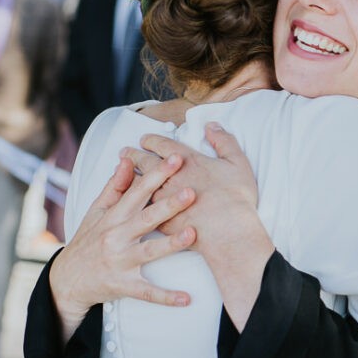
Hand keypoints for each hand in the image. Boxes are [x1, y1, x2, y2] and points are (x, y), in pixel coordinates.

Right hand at [50, 155, 196, 344]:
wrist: (66, 280)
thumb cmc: (88, 241)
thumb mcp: (96, 212)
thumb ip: (115, 187)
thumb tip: (127, 160)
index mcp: (114, 217)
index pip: (137, 191)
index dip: (156, 175)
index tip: (176, 160)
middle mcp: (116, 237)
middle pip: (145, 218)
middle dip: (168, 205)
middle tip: (191, 193)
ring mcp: (120, 262)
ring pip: (148, 252)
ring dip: (170, 244)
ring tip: (193, 235)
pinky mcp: (123, 285)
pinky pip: (147, 291)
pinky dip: (166, 297)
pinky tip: (186, 298)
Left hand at [122, 123, 273, 329]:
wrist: (228, 232)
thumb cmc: (235, 197)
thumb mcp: (237, 163)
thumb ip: (224, 141)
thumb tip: (212, 125)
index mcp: (188, 162)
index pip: (164, 146)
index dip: (152, 141)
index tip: (144, 139)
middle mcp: (170, 179)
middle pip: (145, 163)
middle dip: (133, 156)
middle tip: (124, 152)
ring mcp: (163, 201)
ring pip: (139, 186)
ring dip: (128, 178)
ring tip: (120, 173)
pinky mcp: (161, 221)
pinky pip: (142, 210)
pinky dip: (133, 204)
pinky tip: (128, 204)